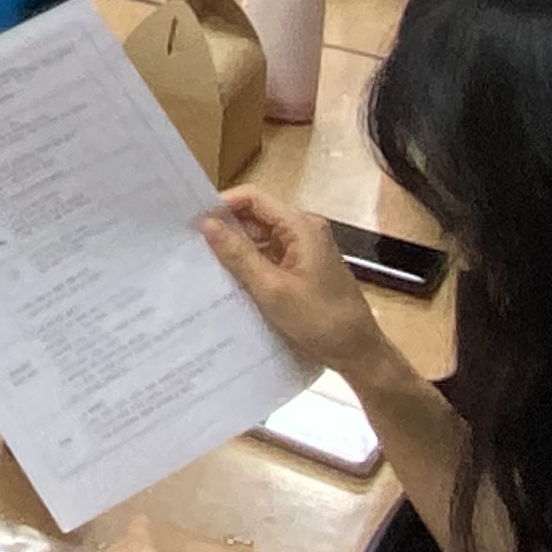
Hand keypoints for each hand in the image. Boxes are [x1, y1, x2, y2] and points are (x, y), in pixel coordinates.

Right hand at [199, 189, 391, 378]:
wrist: (359, 353)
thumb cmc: (319, 319)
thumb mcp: (272, 289)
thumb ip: (238, 255)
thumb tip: (207, 224)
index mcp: (301, 226)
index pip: (254, 198)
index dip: (222, 205)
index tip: (192, 221)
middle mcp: (304, 231)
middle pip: (257, 217)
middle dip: (227, 229)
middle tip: (193, 245)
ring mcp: (305, 251)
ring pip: (262, 239)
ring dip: (238, 250)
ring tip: (205, 264)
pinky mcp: (304, 270)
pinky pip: (271, 257)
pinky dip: (251, 266)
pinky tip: (230, 281)